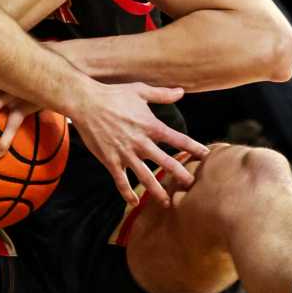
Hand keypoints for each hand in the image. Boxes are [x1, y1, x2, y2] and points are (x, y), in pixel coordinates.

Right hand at [68, 80, 209, 206]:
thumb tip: (181, 91)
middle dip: (181, 175)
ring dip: (157, 190)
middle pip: (166, 162)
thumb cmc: (113, 95)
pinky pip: (121, 181)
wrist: (86, 103)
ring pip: (145, 177)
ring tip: (167, 201)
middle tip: (191, 184)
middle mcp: (141, 142)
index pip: (178, 139)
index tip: (206, 155)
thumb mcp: (140, 91)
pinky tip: (135, 201)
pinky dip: (127, 192)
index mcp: (150, 126)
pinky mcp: (110, 160)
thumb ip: (162, 94)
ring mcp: (125, 153)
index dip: (194, 147)